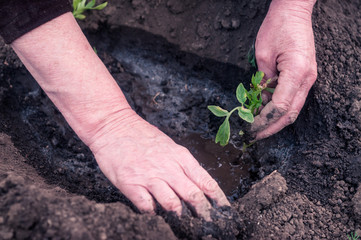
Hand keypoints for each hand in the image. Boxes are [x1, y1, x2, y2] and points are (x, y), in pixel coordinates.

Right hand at [88, 109, 229, 219]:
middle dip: (203, 212)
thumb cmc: (143, 136)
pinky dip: (151, 211)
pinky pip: (146, 206)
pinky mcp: (130, 184)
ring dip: (178, 213)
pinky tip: (152, 210)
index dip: (218, 199)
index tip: (224, 211)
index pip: (206, 181)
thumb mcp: (170, 145)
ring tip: (179, 218)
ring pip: (172, 203)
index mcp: (181, 157)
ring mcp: (149, 176)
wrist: (114, 125)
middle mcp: (168, 167)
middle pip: (193, 195)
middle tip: (207, 224)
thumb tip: (197, 184)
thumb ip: (182, 164)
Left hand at [251, 0, 316, 138]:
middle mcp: (307, 78)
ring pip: (293, 108)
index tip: (249, 127)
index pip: (280, 106)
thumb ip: (262, 81)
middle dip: (271, 127)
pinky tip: (265, 112)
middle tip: (254, 135)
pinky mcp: (305, 75)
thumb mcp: (262, 55)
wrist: (293, 11)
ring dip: (275, 120)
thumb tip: (258, 102)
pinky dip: (279, 108)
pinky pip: (293, 98)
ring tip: (258, 128)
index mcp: (296, 72)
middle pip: (290, 113)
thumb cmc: (277, 27)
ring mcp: (308, 78)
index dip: (264, 120)